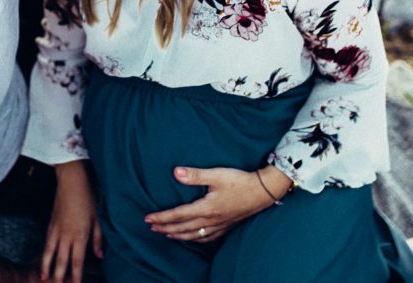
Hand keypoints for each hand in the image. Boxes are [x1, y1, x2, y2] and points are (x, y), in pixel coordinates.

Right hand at [40, 161, 102, 282]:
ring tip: (44, 279)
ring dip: (47, 267)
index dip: (75, 276)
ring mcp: (56, 230)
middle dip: (59, 276)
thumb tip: (100, 256)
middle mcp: (66, 235)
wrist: (71, 181)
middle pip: (61, 260)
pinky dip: (44, 254)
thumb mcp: (98, 218)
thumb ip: (98, 239)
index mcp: (80, 235)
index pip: (77, 261)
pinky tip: (43, 260)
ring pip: (49, 253)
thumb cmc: (88, 198)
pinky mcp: (51, 224)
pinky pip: (46, 243)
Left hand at [144, 166, 288, 242]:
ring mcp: (220, 225)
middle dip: (166, 228)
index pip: (178, 215)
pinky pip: (207, 238)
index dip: (162, 217)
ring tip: (166, 234)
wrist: (264, 191)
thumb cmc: (240, 181)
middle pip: (183, 228)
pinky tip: (192, 238)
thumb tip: (175, 172)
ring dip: (178, 235)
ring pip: (194, 235)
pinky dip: (195, 239)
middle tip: (152, 228)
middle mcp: (211, 220)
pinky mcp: (227, 225)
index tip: (148, 219)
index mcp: (206, 208)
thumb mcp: (217, 175)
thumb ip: (195, 175)